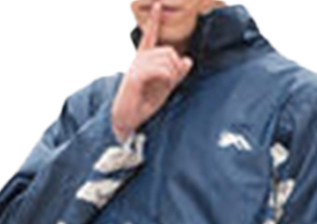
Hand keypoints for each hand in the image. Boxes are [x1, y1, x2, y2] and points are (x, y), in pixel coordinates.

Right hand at [112, 1, 193, 140]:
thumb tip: (188, 60)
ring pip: (167, 60)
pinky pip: (160, 70)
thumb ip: (176, 74)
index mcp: (144, 59)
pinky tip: (162, 85)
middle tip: (171, 82)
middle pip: (169, 51)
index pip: (150, 35)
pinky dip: (167, 78)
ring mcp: (137, 66)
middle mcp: (139, 59)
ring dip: (172, 74)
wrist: (127, 120)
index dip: (154, 20)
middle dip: (176, 67)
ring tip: (164, 86)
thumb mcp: (165, 88)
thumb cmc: (143, 104)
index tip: (157, 4)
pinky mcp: (136, 75)